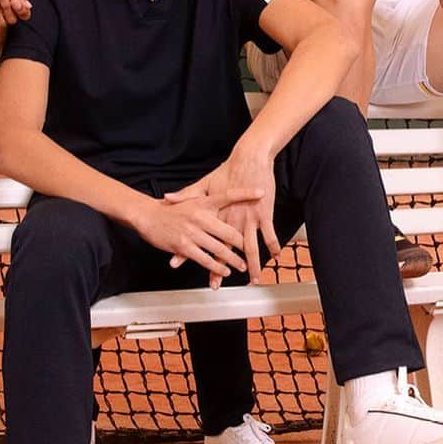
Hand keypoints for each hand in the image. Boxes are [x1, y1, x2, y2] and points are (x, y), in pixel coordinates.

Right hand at [131, 191, 259, 282]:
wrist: (148, 215)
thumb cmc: (173, 208)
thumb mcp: (192, 197)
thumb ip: (211, 197)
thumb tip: (230, 194)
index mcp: (204, 202)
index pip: (229, 195)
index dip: (246, 193)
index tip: (262, 193)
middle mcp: (200, 216)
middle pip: (229, 231)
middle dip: (243, 244)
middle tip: (252, 251)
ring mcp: (192, 232)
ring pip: (219, 248)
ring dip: (233, 260)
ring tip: (242, 266)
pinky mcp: (184, 246)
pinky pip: (205, 259)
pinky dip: (216, 267)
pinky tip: (224, 271)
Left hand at [166, 148, 277, 285]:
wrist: (249, 159)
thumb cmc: (228, 170)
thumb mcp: (204, 183)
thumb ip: (186, 194)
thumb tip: (166, 198)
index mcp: (216, 214)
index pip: (201, 237)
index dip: (188, 251)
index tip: (178, 264)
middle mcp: (231, 220)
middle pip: (224, 250)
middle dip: (219, 268)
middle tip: (215, 284)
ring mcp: (249, 219)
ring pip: (250, 248)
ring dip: (251, 265)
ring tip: (252, 279)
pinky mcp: (264, 214)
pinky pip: (269, 235)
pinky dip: (273, 246)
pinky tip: (275, 257)